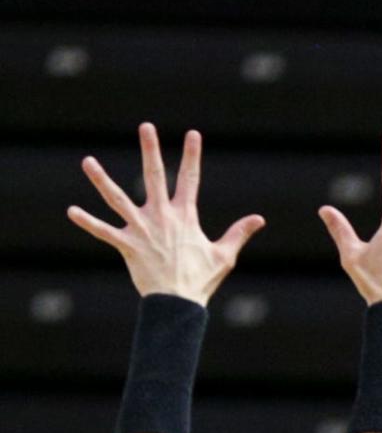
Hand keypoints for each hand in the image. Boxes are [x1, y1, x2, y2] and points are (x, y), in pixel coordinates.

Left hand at [67, 123, 264, 304]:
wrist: (178, 305)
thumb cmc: (201, 281)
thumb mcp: (224, 256)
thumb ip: (238, 233)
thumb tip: (259, 219)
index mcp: (184, 217)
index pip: (190, 180)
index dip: (192, 156)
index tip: (192, 134)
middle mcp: (161, 217)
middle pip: (154, 177)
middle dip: (150, 151)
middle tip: (146, 127)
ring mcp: (141, 230)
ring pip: (117, 199)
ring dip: (101, 180)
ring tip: (87, 162)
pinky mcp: (127, 246)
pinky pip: (104, 232)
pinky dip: (88, 223)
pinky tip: (71, 211)